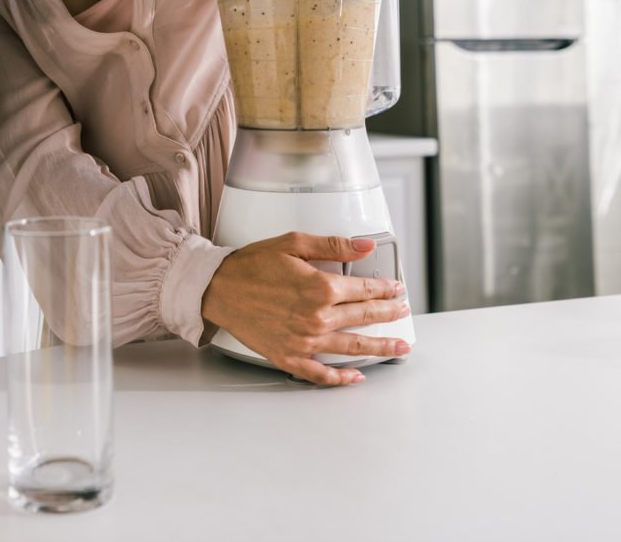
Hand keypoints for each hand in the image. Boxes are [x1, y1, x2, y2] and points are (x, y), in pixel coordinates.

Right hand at [201, 232, 411, 385]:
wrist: (218, 289)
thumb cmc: (250, 265)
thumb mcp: (293, 243)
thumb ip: (333, 245)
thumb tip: (365, 246)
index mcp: (321, 287)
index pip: (366, 289)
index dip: (386, 289)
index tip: (396, 289)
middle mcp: (317, 317)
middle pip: (366, 318)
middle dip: (389, 314)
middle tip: (402, 312)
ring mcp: (305, 341)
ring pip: (353, 347)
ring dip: (380, 347)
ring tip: (398, 347)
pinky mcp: (290, 357)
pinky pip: (322, 373)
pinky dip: (341, 378)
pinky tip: (355, 377)